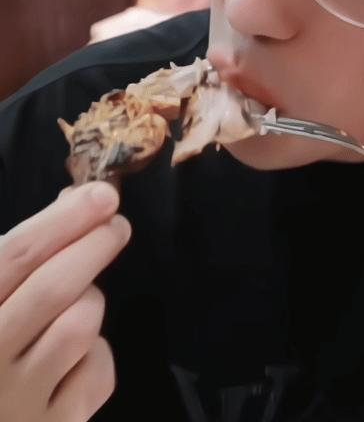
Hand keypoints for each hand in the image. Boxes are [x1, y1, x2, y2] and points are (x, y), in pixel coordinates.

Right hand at [0, 182, 130, 420]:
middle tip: (117, 224)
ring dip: (90, 301)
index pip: (14, 256)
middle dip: (95, 245)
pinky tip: (74, 359)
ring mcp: (18, 401)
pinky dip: (96, 354)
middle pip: (54, 287)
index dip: (63, 220)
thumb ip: (17, 258)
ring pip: (81, 324)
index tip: (103, 195)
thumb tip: (74, 201)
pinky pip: (96, 370)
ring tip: (78, 301)